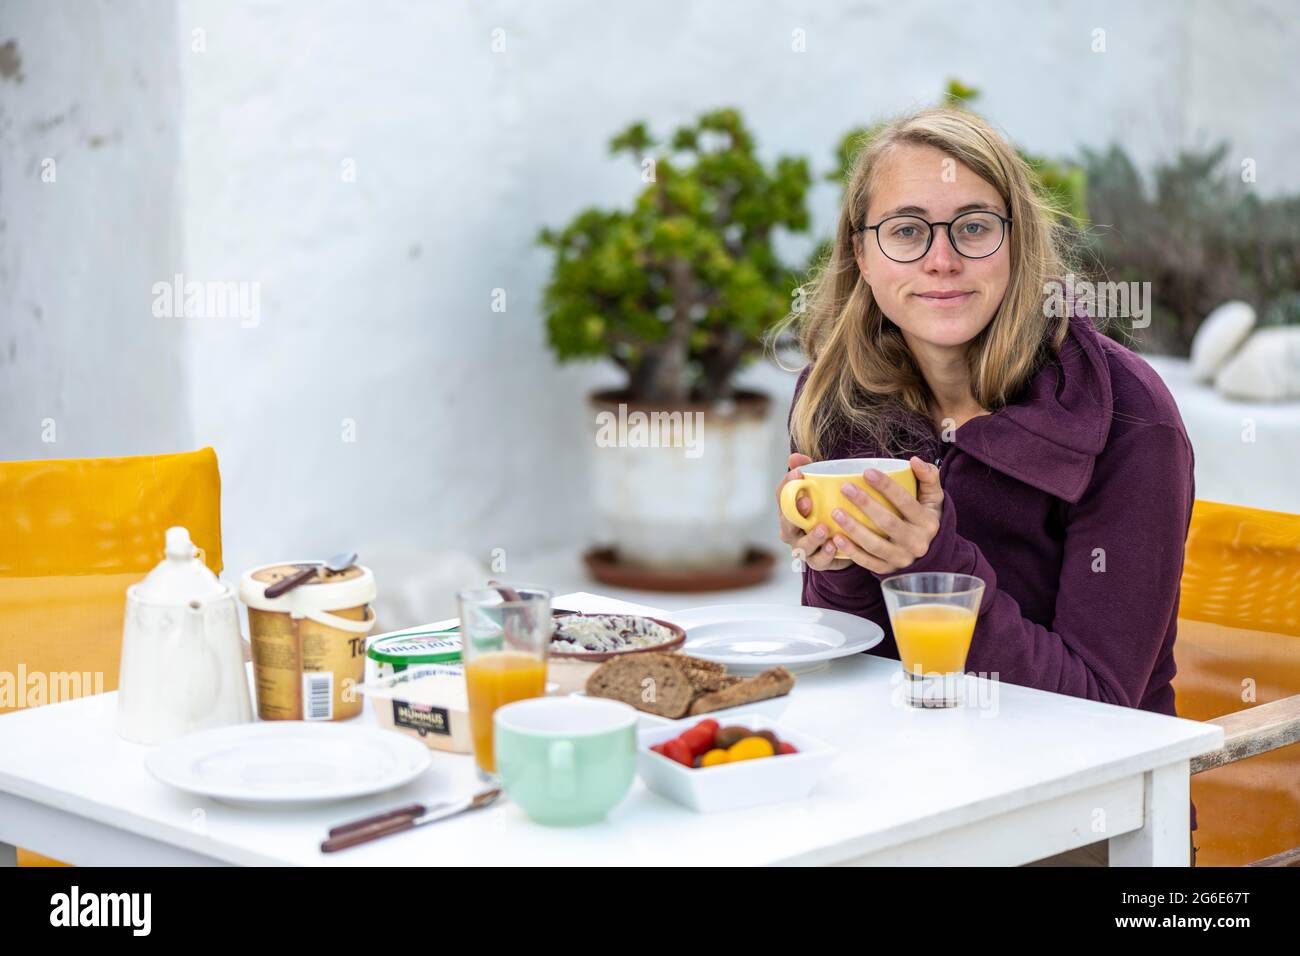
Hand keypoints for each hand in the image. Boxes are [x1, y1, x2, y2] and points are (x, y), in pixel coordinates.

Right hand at [777, 454, 853, 570]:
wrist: (844, 540)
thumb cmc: (827, 509)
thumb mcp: (821, 489)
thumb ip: (809, 471)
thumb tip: (795, 456)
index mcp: (789, 509)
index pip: (781, 495)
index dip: (787, 484)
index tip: (798, 472)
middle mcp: (791, 530)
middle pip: (786, 522)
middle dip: (795, 513)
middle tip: (808, 502)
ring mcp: (803, 547)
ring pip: (801, 545)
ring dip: (812, 537)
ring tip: (824, 529)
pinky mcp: (817, 561)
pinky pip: (818, 561)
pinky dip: (825, 554)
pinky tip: (835, 545)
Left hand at [829, 456, 943, 574]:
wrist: (929, 552)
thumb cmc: (924, 517)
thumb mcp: (933, 498)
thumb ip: (929, 477)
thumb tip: (915, 461)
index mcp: (927, 522)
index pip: (906, 502)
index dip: (887, 487)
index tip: (867, 472)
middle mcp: (916, 543)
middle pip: (888, 523)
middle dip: (865, 504)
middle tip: (845, 488)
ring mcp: (902, 559)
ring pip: (875, 545)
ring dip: (854, 529)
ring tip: (835, 512)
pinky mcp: (887, 570)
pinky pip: (867, 563)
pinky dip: (851, 552)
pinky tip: (836, 538)